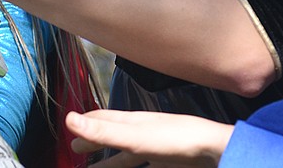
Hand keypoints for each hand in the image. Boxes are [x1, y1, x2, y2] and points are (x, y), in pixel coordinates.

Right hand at [68, 109, 232, 166]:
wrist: (214, 150)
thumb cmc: (177, 139)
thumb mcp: (134, 137)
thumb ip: (103, 132)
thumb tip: (70, 120)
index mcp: (133, 122)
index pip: (103, 120)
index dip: (84, 124)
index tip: (69, 128)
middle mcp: (143, 132)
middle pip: (113, 137)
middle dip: (94, 142)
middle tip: (76, 150)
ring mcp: (155, 147)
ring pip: (125, 156)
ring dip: (109, 163)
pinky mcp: (167, 162)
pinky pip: (142, 167)